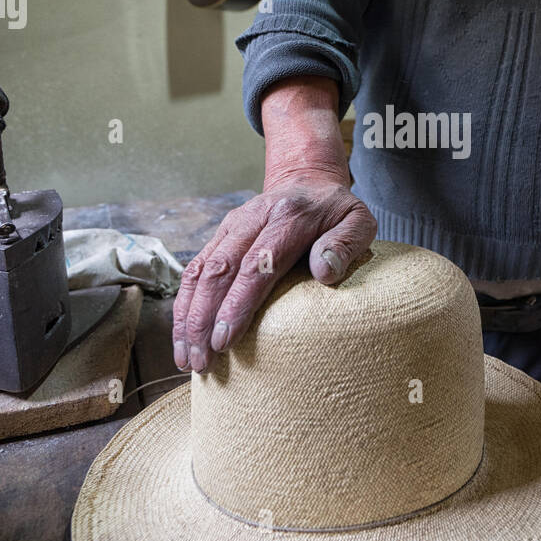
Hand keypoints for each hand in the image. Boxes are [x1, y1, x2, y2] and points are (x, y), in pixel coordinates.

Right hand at [172, 172, 376, 372]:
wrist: (307, 179)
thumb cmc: (335, 211)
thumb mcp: (358, 220)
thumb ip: (345, 243)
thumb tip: (325, 272)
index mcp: (288, 217)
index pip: (257, 264)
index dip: (237, 303)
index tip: (224, 339)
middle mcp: (252, 219)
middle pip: (219, 271)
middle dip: (204, 319)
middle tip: (200, 361)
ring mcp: (231, 226)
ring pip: (199, 272)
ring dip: (188, 316)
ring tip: (185, 358)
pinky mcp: (220, 235)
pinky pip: (194, 270)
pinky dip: (185, 304)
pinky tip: (182, 336)